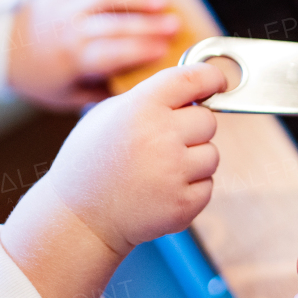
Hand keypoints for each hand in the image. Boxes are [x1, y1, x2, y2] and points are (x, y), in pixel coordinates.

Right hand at [1, 63, 222, 297]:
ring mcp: (174, 172)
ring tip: (159, 171)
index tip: (217, 83)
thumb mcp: (108, 115)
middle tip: (164, 144)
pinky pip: (208, 185)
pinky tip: (162, 191)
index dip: (212, 78)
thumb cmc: (92, 164)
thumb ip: (150, 98)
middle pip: (208, 120)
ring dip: (194, 161)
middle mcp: (160, 136)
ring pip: (212, 154)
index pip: (193, 79)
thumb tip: (192, 89)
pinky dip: (191, 189)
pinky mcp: (184, 203)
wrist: (80, 219)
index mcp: (140, 108)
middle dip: (192, 130)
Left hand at [6, 0, 180, 109]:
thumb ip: (100, 94)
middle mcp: (69, 30)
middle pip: (114, 23)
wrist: (0, 48)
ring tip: (162, 0)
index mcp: (72, 59)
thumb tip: (136, 92)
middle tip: (175, 25)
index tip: (165, 50)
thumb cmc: (39, 77)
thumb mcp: (66, 97)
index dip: (140, 50)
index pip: (111, 53)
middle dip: (148, 23)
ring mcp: (64, 6)